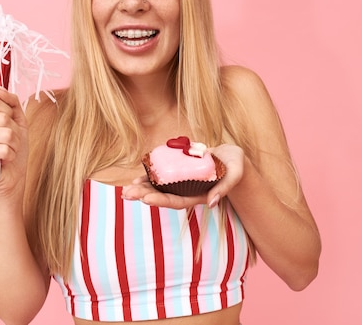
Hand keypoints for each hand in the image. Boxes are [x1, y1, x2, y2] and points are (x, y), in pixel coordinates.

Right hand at [0, 86, 28, 196]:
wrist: (12, 175)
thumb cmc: (13, 146)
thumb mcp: (17, 119)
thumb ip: (10, 101)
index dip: (8, 111)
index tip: (8, 122)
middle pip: (2, 118)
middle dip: (14, 131)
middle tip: (9, 141)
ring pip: (5, 134)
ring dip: (14, 144)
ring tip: (7, 150)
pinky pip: (4, 149)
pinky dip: (10, 155)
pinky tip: (3, 160)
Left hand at [121, 144, 245, 208]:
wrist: (232, 159)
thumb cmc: (235, 166)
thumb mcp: (234, 174)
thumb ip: (224, 188)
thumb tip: (212, 203)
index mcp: (199, 195)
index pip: (177, 200)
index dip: (160, 200)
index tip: (145, 199)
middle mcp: (187, 190)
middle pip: (163, 195)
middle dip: (144, 195)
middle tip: (126, 194)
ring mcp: (182, 181)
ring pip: (159, 187)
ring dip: (143, 188)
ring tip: (126, 190)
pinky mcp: (179, 169)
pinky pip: (162, 174)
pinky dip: (150, 175)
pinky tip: (137, 177)